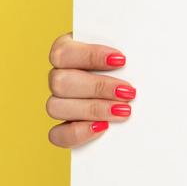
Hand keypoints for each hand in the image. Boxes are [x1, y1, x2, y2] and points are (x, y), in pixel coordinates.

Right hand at [46, 32, 136, 147]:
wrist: (129, 91)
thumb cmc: (126, 63)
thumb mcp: (122, 53)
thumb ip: (121, 50)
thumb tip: (131, 57)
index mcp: (66, 51)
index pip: (63, 52)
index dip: (90, 56)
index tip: (121, 60)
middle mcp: (57, 77)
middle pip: (60, 82)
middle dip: (98, 87)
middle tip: (128, 92)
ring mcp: (57, 103)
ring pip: (55, 107)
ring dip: (93, 110)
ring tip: (123, 111)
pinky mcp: (61, 128)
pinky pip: (57, 134)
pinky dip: (77, 133)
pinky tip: (102, 127)